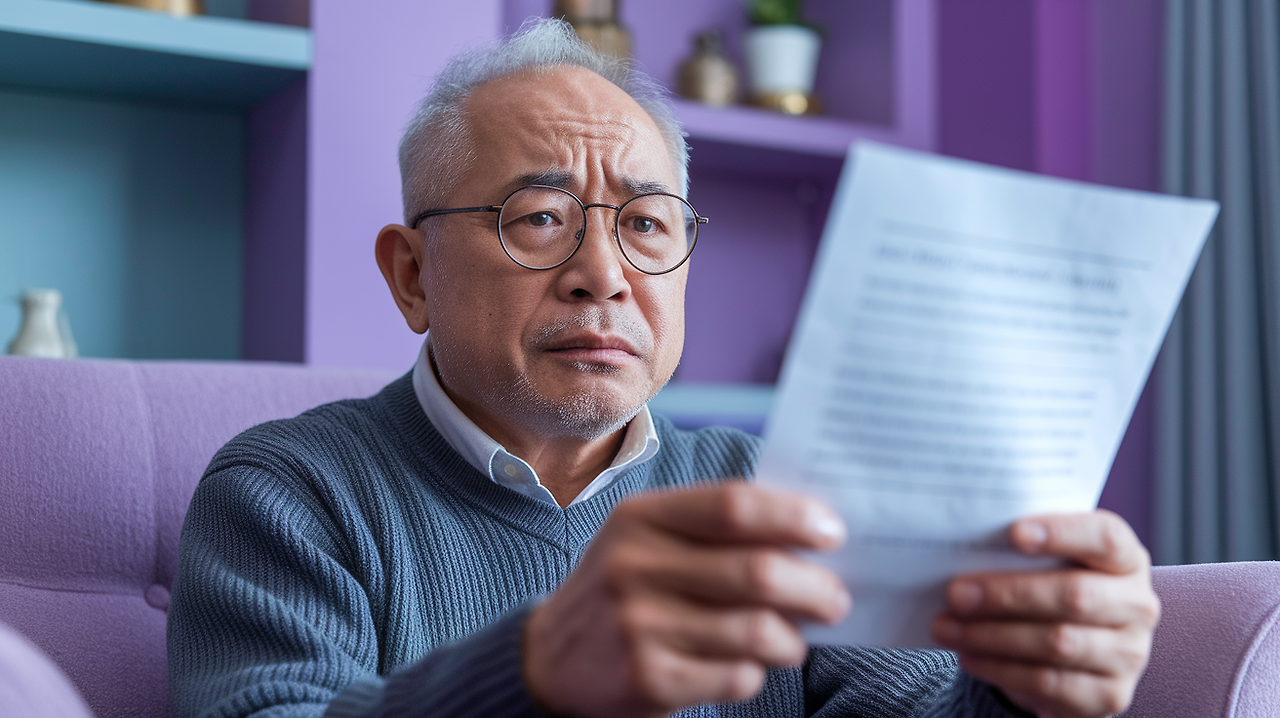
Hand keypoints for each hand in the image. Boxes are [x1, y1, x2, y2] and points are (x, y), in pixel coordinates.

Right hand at [522, 483, 850, 717]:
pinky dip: (756, 673)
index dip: (794, 516)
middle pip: (758, 571)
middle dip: (815, 588)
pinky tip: (747, 666)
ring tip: (792, 640)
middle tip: (834, 600)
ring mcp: (638, 625)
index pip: (733, 505)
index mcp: (640, 518)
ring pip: (757, 630)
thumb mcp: (646, 541)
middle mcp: (633, 565)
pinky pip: (738, 676)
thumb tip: (808, 532)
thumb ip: (711, 529)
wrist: (547, 663)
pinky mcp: (648, 679)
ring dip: (792, 639)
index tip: (832, 533)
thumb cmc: (621, 592)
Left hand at [930, 510, 1160, 717]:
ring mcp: (1129, 654)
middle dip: (1008, 594)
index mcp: (1126, 559)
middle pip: (1075, 595)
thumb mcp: (1046, 563)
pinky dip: (1000, 669)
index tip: (1013, 533)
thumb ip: (1023, 551)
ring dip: (992, 636)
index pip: (1105, 538)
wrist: (1072, 652)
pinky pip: (1049, 683)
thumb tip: (962, 543)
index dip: (1062, 533)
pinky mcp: (1109, 695)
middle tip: (956, 593)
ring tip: (946, 627)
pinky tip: (968, 655)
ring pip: (1058, 643)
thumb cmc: (1051, 588)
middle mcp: (1138, 605)